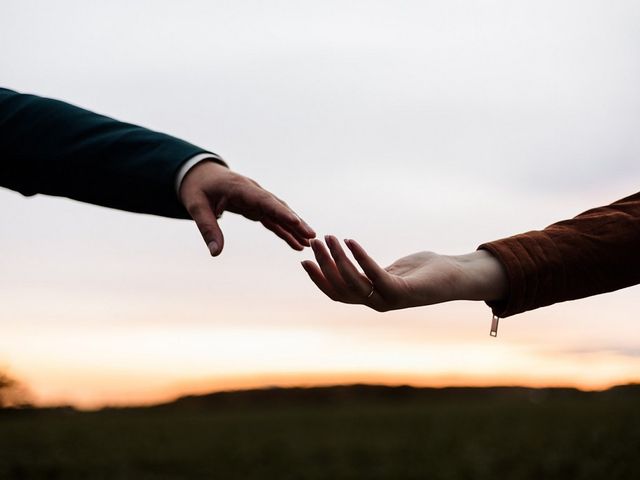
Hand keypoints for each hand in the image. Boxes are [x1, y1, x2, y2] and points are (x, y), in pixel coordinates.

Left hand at [179, 161, 314, 255]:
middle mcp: (253, 192)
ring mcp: (256, 200)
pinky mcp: (256, 207)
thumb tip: (215, 252)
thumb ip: (207, 228)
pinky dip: (285, 231)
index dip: (280, 211)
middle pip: (278, 207)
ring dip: (294, 227)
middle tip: (311, 235)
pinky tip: (297, 244)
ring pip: (279, 213)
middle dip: (295, 221)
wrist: (199, 174)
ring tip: (309, 243)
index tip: (296, 222)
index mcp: (240, 188)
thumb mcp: (196, 206)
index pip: (263, 200)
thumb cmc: (196, 188)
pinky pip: (273, 220)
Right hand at [301, 236, 506, 311]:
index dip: (319, 279)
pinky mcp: (402, 290)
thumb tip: (358, 260)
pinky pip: (375, 274)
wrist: (456, 278)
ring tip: (329, 237)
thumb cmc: (425, 271)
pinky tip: (351, 241)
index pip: (336, 293)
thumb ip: (373, 270)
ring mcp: (389, 299)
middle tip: (315, 242)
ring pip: (354, 281)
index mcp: (372, 298)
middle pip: (341, 286)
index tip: (304, 260)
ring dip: (338, 258)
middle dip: (324, 264)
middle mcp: (377, 302)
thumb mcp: (393, 270)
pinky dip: (361, 258)